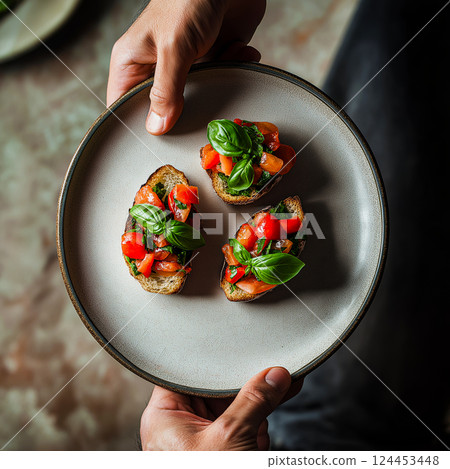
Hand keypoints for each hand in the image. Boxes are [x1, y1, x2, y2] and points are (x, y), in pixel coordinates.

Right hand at [107, 0, 265, 134]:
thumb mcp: (173, 48)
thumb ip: (166, 90)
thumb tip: (156, 128)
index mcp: (133, 61)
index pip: (124, 104)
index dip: (135, 125)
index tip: (153, 144)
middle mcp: (157, 66)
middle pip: (162, 108)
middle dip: (184, 112)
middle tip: (200, 115)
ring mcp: (187, 64)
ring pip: (196, 97)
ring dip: (216, 84)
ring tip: (224, 60)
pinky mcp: (214, 59)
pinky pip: (221, 79)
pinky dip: (234, 67)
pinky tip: (238, 49)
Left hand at [140, 367, 302, 449]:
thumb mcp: (230, 438)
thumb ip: (254, 401)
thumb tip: (276, 376)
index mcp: (165, 415)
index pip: (186, 372)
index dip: (210, 358)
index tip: (232, 342)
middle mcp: (183, 423)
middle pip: (215, 387)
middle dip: (245, 381)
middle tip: (271, 365)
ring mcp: (206, 437)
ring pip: (234, 404)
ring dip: (258, 400)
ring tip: (281, 385)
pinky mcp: (225, 448)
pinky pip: (245, 422)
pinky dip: (262, 418)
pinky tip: (276, 408)